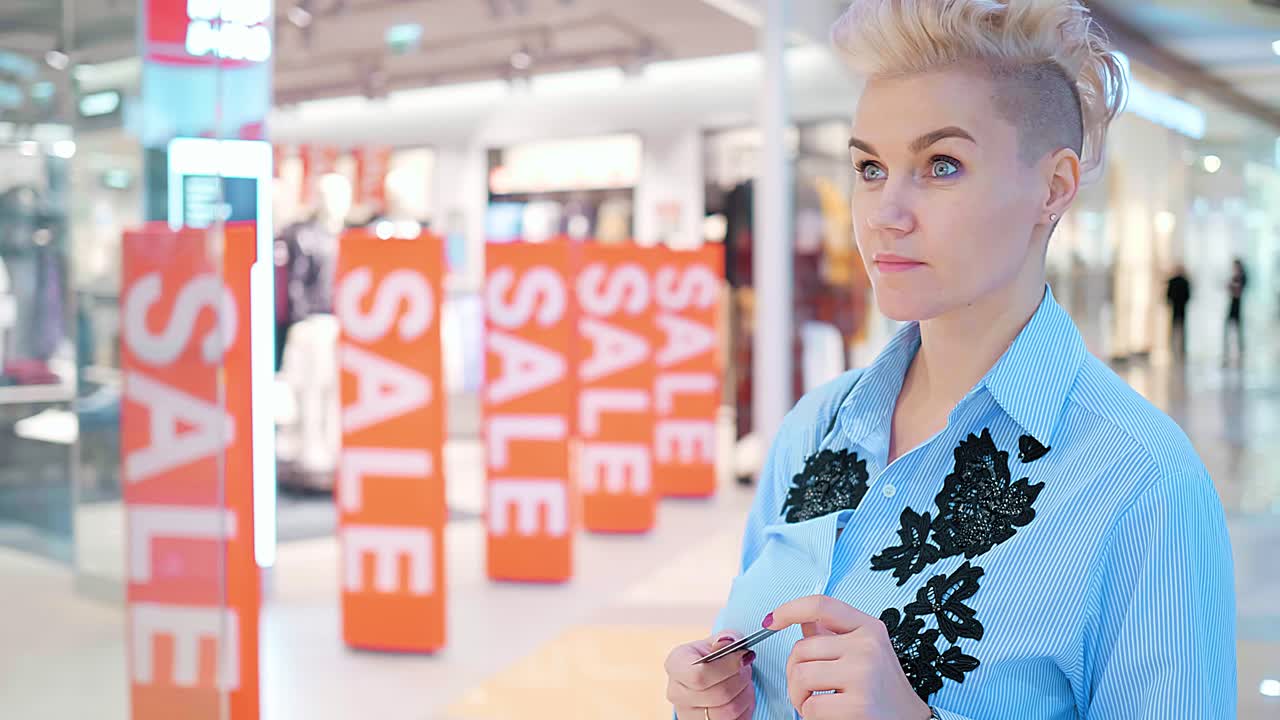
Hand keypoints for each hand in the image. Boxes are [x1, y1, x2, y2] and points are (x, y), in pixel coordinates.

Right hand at [665, 632, 757, 719]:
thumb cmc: (710, 659)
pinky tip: (741, 697)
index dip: (727, 667)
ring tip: (745, 682)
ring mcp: (687, 714)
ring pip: (728, 712)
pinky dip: (745, 709)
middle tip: (746, 668)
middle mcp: (676, 693)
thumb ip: (726, 639)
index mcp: (675, 665)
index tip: (744, 656)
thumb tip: (728, 643)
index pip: (699, 675)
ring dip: (745, 694)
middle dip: (741, 679)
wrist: (706, 677)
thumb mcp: (716, 642)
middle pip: (718, 694)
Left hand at [766, 595, 931, 719]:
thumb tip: (801, 619)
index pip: (821, 605)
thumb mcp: (864, 652)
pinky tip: (829, 715)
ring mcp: (864, 673)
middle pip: (801, 648)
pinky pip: (810, 705)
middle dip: (795, 673)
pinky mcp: (859, 704)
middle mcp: (868, 645)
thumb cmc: (883, 690)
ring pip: (801, 675)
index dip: (789, 609)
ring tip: (817, 703)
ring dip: (800, 696)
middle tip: (809, 689)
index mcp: (869, 627)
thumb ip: (833, 635)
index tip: (771, 620)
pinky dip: (810, 715)